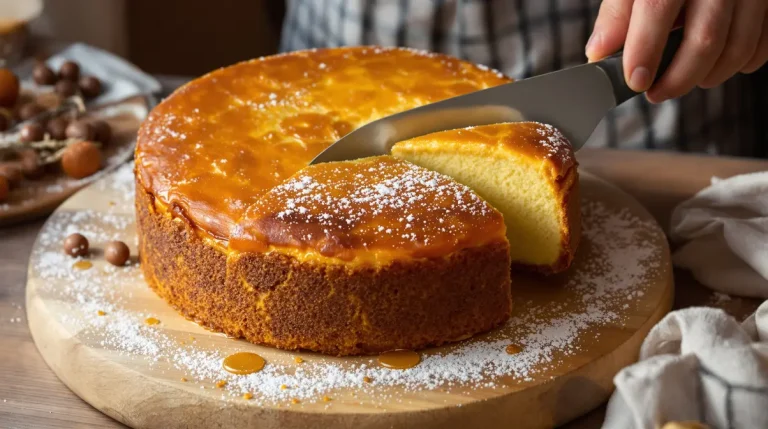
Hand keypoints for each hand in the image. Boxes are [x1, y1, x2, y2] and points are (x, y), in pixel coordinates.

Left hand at [586, 0, 767, 102]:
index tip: (636, 80)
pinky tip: (716, 66)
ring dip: (708, 76)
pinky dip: (739, 64)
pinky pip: (762, 44)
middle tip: (656, 93)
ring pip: (737, 47)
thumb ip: (618, 14)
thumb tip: (598, 52)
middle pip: (705, 38)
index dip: (645, 48)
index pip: (658, 7)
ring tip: (683, 80)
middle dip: (678, 78)